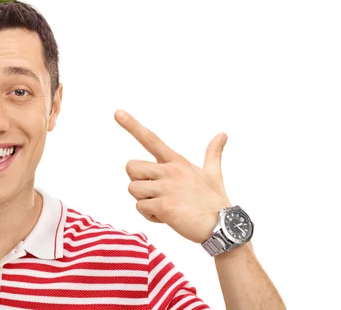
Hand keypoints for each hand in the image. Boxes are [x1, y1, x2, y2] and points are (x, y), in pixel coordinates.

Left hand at [114, 109, 231, 242]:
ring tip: (164, 206)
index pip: (151, 139)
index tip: (117, 112)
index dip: (132, 125)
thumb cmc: (215, 200)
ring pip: (133, 189)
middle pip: (130, 167)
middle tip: (154, 192)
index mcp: (177, 161)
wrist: (223, 226)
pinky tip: (167, 217)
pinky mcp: (164, 206)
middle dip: (137, 181)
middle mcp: (170, 170)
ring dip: (144, 201)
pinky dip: (150, 215)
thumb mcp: (213, 173)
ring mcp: (166, 188)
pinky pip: (140, 207)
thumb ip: (213, 153)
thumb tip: (223, 134)